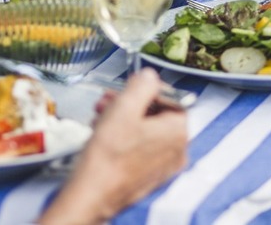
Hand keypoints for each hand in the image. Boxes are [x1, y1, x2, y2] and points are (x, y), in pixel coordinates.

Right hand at [40, 68, 187, 223]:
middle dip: (131, 103)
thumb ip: (142, 85)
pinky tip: (104, 133)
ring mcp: (163, 166)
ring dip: (123, 118)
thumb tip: (150, 76)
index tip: (132, 85)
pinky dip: (124, 137)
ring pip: (146, 131)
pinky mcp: (148, 176)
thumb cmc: (108, 156)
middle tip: (111, 98)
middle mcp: (177, 150)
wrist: (92, 194)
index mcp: (178, 131)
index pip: (173, 98)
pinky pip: (140, 148)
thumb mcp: (125, 107)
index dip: (149, 88)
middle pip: (157, 114)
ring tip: (101, 114)